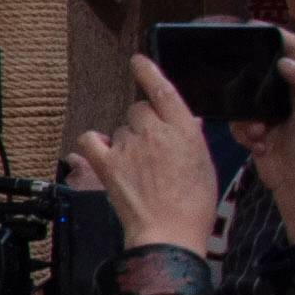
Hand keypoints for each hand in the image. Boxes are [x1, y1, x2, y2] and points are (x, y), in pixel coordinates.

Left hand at [69, 60, 223, 254]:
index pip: (163, 90)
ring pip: (120, 129)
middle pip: (138, 110)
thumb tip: (185, 121)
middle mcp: (155, 132)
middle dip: (143, 124)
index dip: (148, 72)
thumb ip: (191, 138)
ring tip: (138, 169)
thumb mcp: (204, 164)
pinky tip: (102, 152)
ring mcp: (129, 147)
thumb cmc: (193, 204)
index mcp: (184, 130)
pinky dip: (94, 144)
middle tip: (150, 149)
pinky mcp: (108, 164)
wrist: (169, 233)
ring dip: (125, 141)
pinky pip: (90, 140)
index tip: (138, 61)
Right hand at [228, 37, 294, 242]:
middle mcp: (292, 93)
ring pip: (247, 96)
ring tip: (259, 132)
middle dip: (252, 79)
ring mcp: (273, 111)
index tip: (256, 27)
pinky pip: (240, 120)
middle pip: (267, 69)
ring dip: (248, 116)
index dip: (280, 35)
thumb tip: (285, 61)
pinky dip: (244, 132)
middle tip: (236, 76)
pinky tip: (257, 144)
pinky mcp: (257, 128)